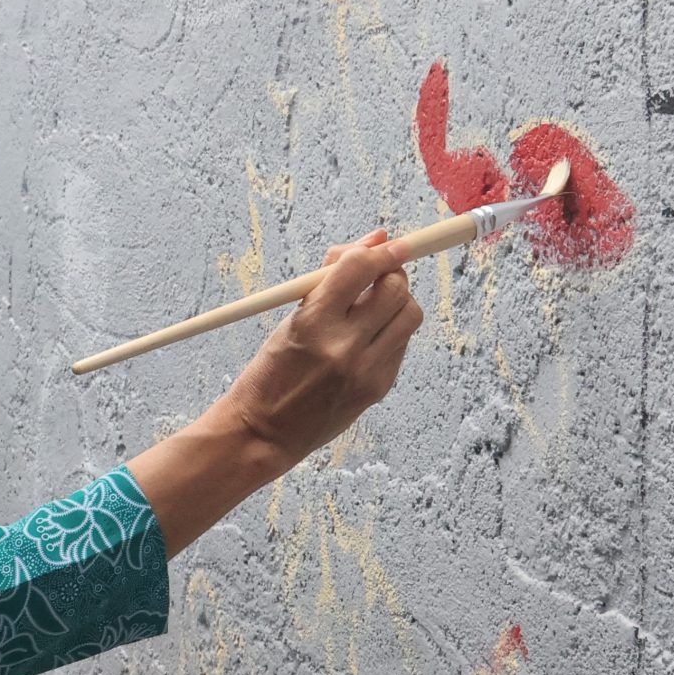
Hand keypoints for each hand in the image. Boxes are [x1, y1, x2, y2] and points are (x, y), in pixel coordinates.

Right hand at [209, 229, 423, 465]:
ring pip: (409, 316)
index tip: (390, 243)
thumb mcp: (290, 319)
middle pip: (396, 289)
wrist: (264, 434)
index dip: (381, 251)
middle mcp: (344, 346)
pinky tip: (368, 337)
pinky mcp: (379, 388)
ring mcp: (366, 370)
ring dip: (398, 302)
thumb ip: (330, 281)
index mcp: (313, 323)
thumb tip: (374, 241)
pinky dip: (391, 331)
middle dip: (392, 274)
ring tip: (373, 308)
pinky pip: (401, 344)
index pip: (360, 268)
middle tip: (379, 276)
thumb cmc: (270, 372)